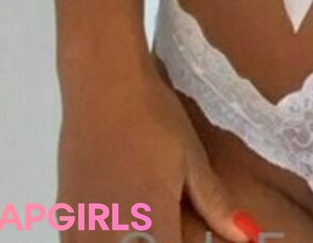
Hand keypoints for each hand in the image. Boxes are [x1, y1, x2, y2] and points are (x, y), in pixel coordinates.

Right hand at [56, 61, 251, 242]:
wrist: (104, 85)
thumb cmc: (154, 118)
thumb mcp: (191, 158)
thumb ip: (214, 203)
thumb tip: (246, 235)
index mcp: (150, 224)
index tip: (187, 233)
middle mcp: (111, 235)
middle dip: (155, 242)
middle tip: (167, 226)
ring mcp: (83, 227)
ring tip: (144, 225)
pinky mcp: (66, 215)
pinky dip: (101, 241)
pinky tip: (114, 226)